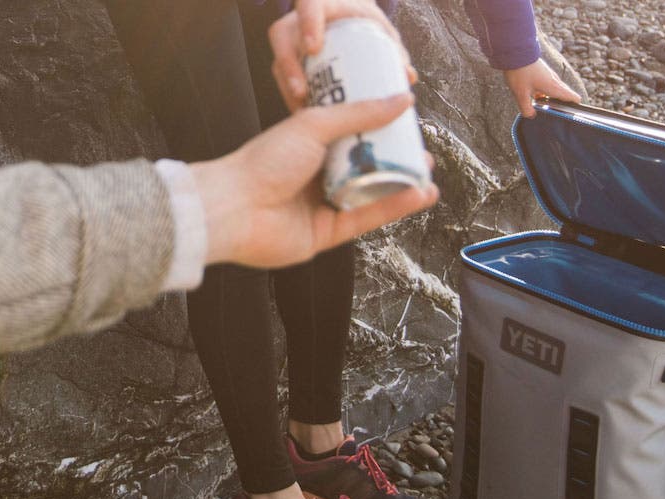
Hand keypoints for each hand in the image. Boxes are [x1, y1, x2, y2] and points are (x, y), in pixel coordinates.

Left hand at [191, 93, 438, 268]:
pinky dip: (393, 207)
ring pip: (369, 194)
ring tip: (429, 174)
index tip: (407, 121)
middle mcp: (316, 174)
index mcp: (310, 144)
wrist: (235, 208)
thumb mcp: (314, 125)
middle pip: (364, 165)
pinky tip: (417, 195)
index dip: (379, 128)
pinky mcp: (326, 233)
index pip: (352, 133)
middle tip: (423, 150)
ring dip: (401, 185)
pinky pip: (365, 218)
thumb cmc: (264, 161)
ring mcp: (321, 204)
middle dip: (396, 159)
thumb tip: (402, 100)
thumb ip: (359, 114)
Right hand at [269, 0, 417, 112]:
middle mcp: (299, 19)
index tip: (313, 48)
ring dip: (287, 87)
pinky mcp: (286, 59)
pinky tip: (302, 113)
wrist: (346, 15)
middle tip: (301, 90)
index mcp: (321, 4)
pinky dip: (291, 96)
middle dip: (289, 64)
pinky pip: (282, 77)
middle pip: (283, 36)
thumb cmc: (361, 19)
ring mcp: (289, 40)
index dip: (307, 25)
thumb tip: (409, 76)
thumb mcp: (378, 28)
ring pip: (278, 60)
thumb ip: (393, 49)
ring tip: (301, 109)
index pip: (309, 5)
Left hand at [501, 59, 581, 117]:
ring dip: (551, 99)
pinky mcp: (543, 73)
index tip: (570, 115)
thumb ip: (526, 108)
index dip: (575, 107)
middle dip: (562, 105)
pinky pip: (548, 85)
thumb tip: (531, 115)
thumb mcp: (521, 94)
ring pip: (555, 90)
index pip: (573, 97)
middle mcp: (555, 81)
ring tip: (541, 107)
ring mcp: (549, 75)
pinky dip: (545, 93)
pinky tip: (533, 96)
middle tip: (553, 115)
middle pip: (565, 95)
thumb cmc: (520, 73)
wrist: (515, 52)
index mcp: (554, 87)